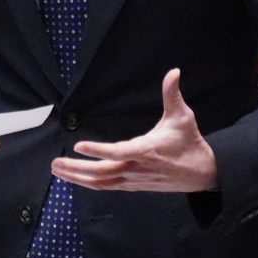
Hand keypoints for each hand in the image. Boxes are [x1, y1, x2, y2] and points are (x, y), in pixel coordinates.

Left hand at [51, 68, 218, 192]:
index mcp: (147, 150)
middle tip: (55, 162)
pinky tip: (76, 177)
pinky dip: (89, 182)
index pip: (118, 152)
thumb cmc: (189, 143)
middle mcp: (137, 168)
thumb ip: (172, 94)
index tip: (78, 146)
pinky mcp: (134, 185)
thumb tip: (173, 72)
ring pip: (101, 183)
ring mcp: (134, 180)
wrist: (203, 173)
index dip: (98, 151)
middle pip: (101, 173)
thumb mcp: (182, 116)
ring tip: (57, 169)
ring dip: (77, 177)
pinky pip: (107, 186)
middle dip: (76, 168)